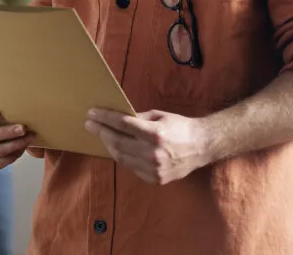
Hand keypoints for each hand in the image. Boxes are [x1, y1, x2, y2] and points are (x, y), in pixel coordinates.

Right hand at [0, 105, 36, 169]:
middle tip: (23, 128)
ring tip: (29, 138)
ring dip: (15, 145)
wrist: (0, 135)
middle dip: (7, 132)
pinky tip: (22, 148)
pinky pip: (0, 162)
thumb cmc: (2, 119)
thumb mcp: (0, 110)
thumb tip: (24, 103)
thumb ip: (5, 107)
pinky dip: (13, 156)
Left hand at [85, 108, 213, 184]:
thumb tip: (116, 117)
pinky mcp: (155, 179)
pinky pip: (131, 167)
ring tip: (101, 135)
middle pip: (118, 142)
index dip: (105, 118)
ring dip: (108, 145)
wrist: (202, 147)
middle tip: (90, 124)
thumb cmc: (180, 127)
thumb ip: (137, 118)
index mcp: (156, 134)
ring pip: (121, 157)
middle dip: (101, 132)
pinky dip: (121, 156)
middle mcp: (153, 153)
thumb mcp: (159, 116)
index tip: (92, 113)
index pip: (123, 124)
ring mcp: (154, 169)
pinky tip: (116, 148)